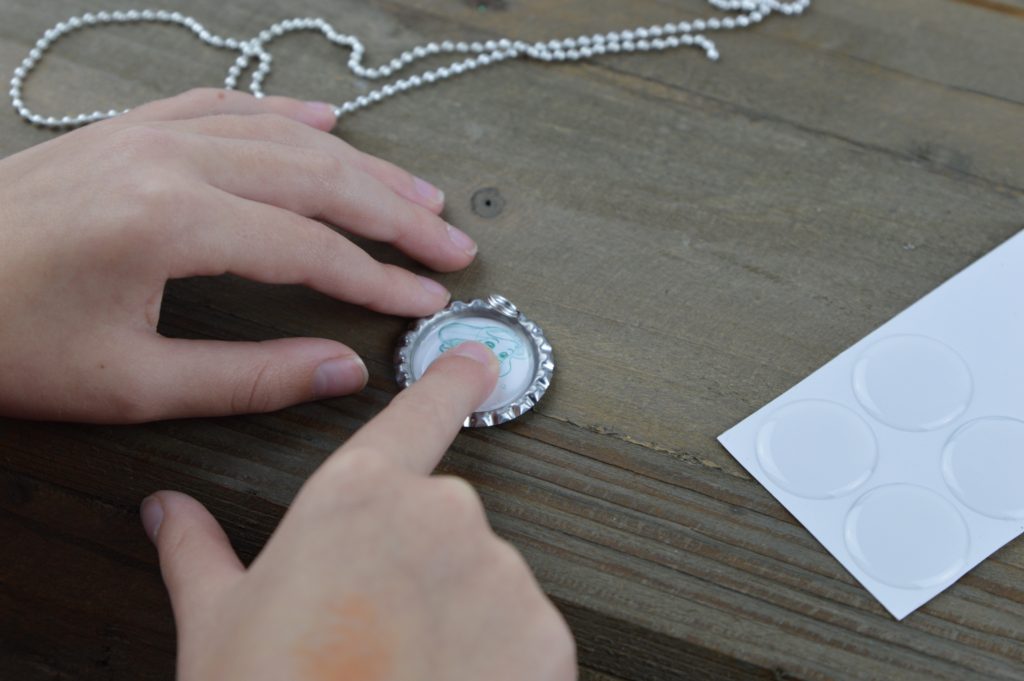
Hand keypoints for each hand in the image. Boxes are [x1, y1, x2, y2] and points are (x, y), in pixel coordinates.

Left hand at [0, 89, 478, 422]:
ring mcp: (144, 136)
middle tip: (452, 244)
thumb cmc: (8, 344)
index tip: (427, 301)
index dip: (379, 279)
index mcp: (169, 223)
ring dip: (359, 165)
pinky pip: (222, 105)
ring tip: (417, 193)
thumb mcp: (131, 384)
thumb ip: (250, 379)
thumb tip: (344, 370)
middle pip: (316, 177)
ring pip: (281, 136)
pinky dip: (283, 114)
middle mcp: (166, 160)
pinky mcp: (125, 132)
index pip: (309, 248)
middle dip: (394, 215)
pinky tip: (325, 121)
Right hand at [140, 341, 575, 680]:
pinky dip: (498, 658)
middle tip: (371, 627)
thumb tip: (167, 511)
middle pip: (443, 521)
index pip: (417, 415)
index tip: (478, 356)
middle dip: (416, 566)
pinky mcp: (544, 632)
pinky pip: (524, 632)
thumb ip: (198, 552)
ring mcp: (499, 572)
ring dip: (456, 615)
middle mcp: (441, 516)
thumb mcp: (217, 624)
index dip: (450, 379)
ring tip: (404, 668)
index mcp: (360, 496)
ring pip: (484, 579)